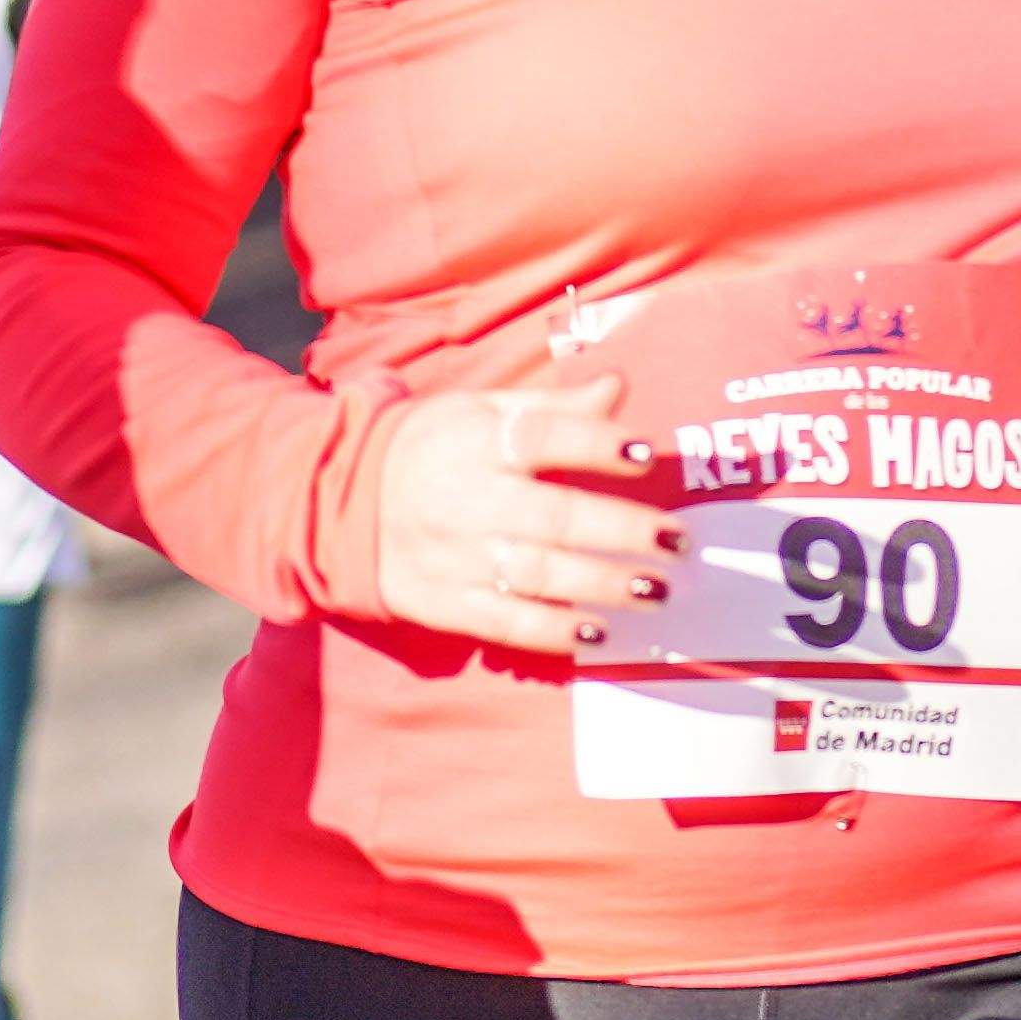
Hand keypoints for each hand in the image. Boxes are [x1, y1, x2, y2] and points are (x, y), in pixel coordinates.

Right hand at [358, 376, 683, 657]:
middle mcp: (467, 498)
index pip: (541, 437)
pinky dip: (553, 631)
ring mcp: (455, 556)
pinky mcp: (446, 603)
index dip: (595, 443)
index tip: (646, 453)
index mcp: (475, 441)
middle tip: (676, 540)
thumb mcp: (479, 411)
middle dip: (620, 530)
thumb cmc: (431, 447)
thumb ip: (551, 408)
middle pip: (553, 516)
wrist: (344, 502)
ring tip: (656, 589)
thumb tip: (618, 387)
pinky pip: (506, 622)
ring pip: (538, 574)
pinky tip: (598, 632)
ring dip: (602, 585)